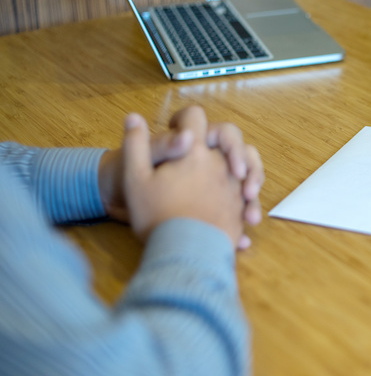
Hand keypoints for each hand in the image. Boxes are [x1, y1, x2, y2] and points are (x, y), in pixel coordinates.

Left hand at [99, 109, 264, 227]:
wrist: (114, 204)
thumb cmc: (123, 175)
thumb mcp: (142, 161)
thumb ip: (165, 145)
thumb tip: (187, 136)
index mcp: (195, 142)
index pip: (224, 134)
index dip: (231, 144)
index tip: (230, 165)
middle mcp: (210, 159)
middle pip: (244, 158)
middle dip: (251, 173)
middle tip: (247, 192)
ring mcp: (214, 183)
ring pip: (245, 186)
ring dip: (251, 202)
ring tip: (249, 219)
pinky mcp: (214, 206)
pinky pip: (236, 213)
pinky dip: (240, 227)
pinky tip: (241, 241)